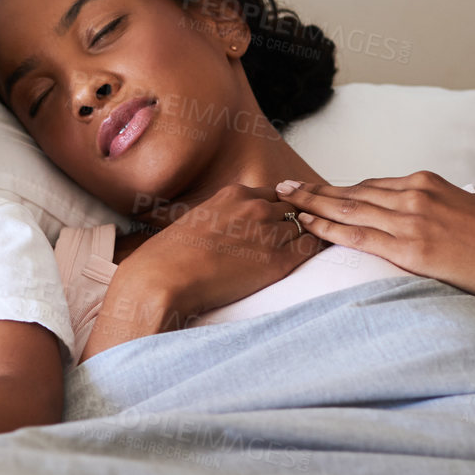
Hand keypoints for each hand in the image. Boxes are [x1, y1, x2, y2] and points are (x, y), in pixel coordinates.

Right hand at [90, 184, 319, 354]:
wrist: (162, 279)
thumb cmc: (167, 257)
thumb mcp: (194, 220)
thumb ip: (219, 216)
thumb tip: (225, 228)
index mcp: (233, 194)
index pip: (272, 195)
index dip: (274, 210)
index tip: (272, 223)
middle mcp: (256, 208)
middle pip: (291, 208)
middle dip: (291, 222)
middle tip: (287, 240)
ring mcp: (269, 233)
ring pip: (303, 226)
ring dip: (301, 238)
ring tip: (293, 252)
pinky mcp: (278, 261)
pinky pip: (310, 248)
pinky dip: (312, 250)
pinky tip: (305, 258)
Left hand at [280, 173, 474, 303]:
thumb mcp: (459, 205)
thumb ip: (428, 203)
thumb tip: (402, 209)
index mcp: (425, 182)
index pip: (368, 186)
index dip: (336, 190)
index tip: (312, 190)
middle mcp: (414, 196)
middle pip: (351, 192)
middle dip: (313, 190)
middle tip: (281, 187)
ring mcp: (410, 221)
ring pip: (348, 209)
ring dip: (310, 203)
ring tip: (283, 199)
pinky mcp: (409, 249)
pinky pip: (357, 235)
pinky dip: (326, 228)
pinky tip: (305, 223)